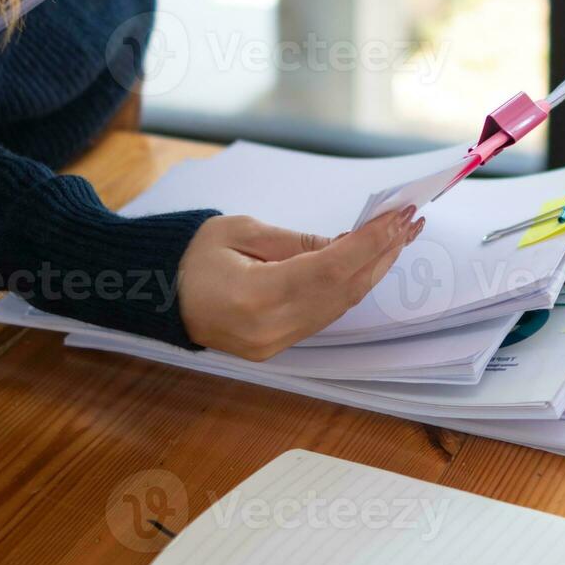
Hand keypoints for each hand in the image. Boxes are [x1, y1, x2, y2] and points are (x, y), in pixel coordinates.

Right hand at [177, 207, 423, 359]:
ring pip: (339, 307)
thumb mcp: (241, 231)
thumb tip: (346, 243)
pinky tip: (367, 262)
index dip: (371, 243)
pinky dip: (349, 287)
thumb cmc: (189, 255)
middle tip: (411, 222)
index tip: (399, 217)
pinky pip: (324, 316)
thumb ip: (297, 242)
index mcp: (256, 296)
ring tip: (398, 238)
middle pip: (343, 291)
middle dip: (382, 254)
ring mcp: (274, 344)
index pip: (331, 268)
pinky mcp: (275, 347)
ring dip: (372, 271)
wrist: (153, 295)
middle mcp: (270, 329)